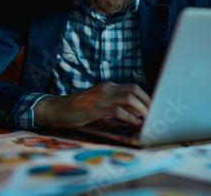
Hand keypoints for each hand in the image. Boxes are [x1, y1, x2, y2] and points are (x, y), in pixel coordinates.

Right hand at [33, 82, 150, 127]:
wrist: (56, 109)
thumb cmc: (76, 109)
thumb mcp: (97, 104)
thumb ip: (113, 107)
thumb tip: (133, 116)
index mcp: (108, 87)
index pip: (133, 88)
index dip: (146, 98)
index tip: (153, 109)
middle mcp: (106, 88)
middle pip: (134, 90)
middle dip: (148, 102)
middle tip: (155, 115)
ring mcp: (101, 97)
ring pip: (129, 98)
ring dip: (142, 109)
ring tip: (147, 120)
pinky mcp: (95, 107)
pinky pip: (118, 110)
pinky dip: (130, 117)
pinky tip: (134, 123)